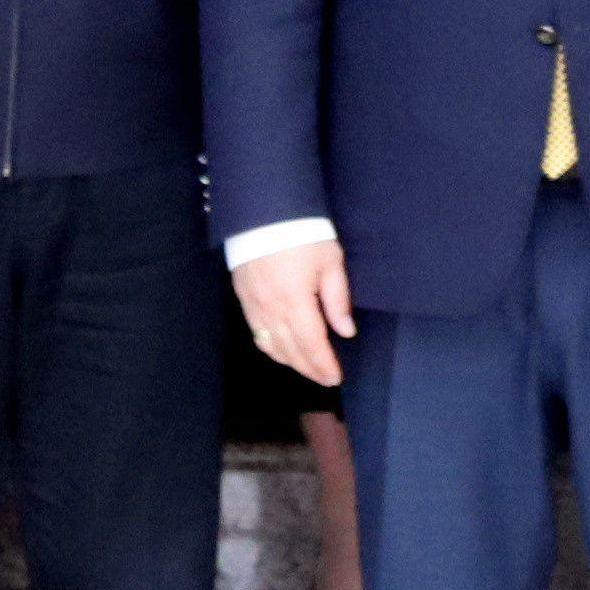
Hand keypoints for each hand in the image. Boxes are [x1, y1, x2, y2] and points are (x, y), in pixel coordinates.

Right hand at [235, 236, 356, 390]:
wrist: (264, 211)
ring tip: (308, 368)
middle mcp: (271, 309)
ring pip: (271, 346)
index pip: (311, 344)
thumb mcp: (330, 262)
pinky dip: (271, 348)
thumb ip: (337, 300)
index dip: (324, 365)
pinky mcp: (243, 298)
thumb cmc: (303, 234)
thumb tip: (345, 331)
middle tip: (325, 378)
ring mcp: (254, 306)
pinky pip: (256, 333)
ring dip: (291, 362)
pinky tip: (282, 351)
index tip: (335, 377)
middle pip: (291, 351)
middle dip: (309, 368)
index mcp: (295, 301)